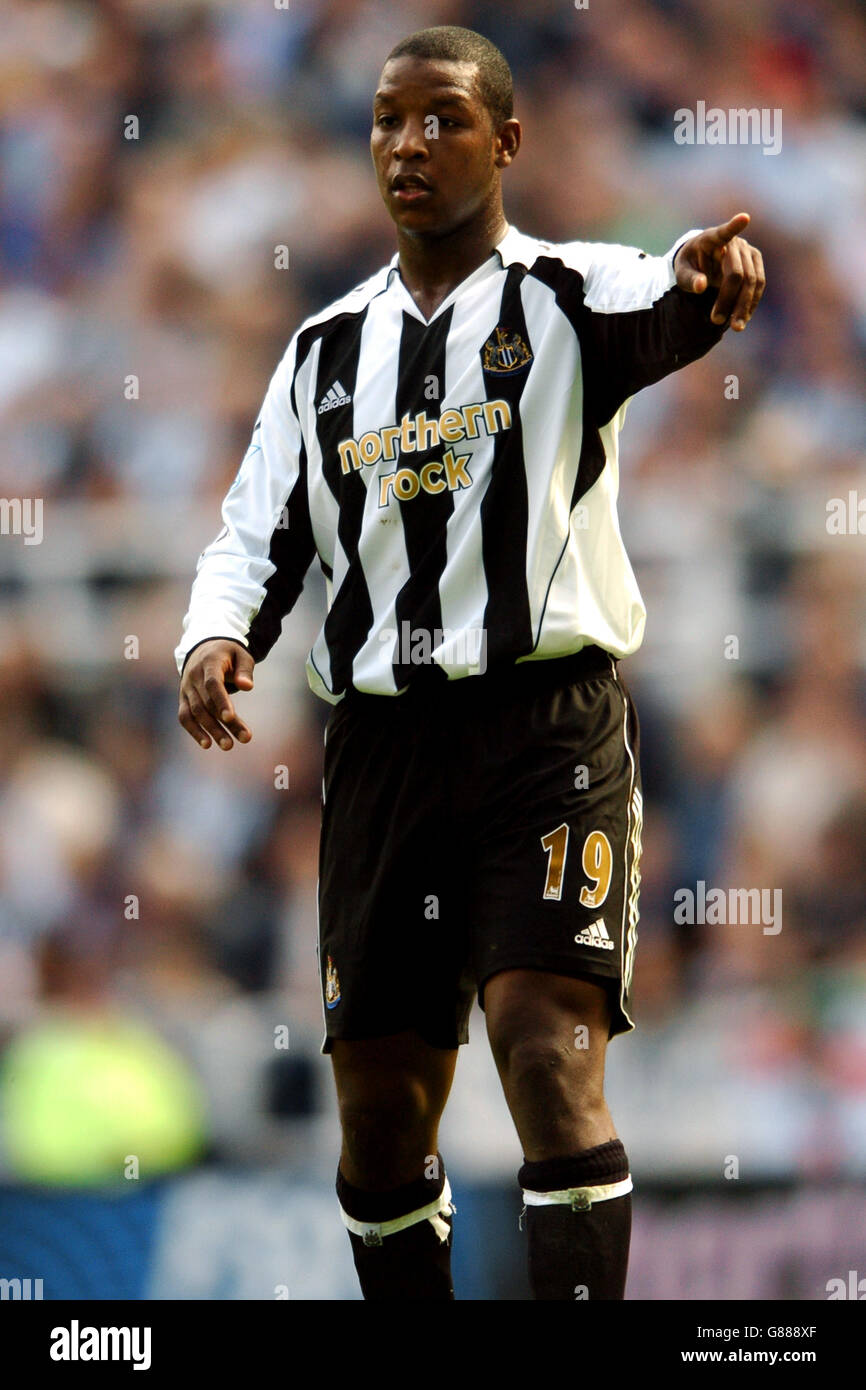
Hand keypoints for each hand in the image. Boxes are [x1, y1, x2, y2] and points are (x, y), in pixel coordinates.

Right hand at [179, 639, 254, 750]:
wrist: (203, 648)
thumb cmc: (228, 654)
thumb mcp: (241, 654)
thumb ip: (245, 670)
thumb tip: (247, 687)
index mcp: (209, 662)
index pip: (212, 683)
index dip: (221, 701)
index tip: (230, 718)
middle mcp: (194, 676)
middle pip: (207, 702)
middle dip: (224, 722)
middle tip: (244, 738)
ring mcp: (186, 688)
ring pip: (196, 712)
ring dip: (211, 730)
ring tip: (228, 745)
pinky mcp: (183, 698)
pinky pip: (184, 716)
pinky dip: (194, 730)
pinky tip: (207, 744)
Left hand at [674, 212, 764, 330]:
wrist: (703, 260)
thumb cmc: (690, 264)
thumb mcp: (681, 272)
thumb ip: (689, 279)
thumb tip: (701, 286)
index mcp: (711, 239)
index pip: (723, 233)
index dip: (734, 227)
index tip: (744, 218)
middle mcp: (734, 242)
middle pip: (737, 273)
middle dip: (729, 299)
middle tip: (715, 321)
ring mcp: (748, 251)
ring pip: (753, 280)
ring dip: (745, 305)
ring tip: (735, 327)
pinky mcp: (756, 262)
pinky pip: (759, 285)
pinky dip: (751, 303)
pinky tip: (743, 319)